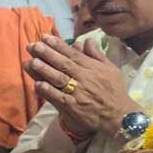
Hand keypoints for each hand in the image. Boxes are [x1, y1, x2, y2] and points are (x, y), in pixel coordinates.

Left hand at [24, 35, 141, 136]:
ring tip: (32, 61)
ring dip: (45, 70)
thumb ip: (97, 54)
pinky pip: (59, 98)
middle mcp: (84, 78)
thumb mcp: (110, 69)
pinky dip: (49, 92)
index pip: (72, 54)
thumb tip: (86, 40)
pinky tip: (38, 85)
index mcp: (92, 68)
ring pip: (59, 79)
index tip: (45, 37)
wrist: (120, 116)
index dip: (58, 45)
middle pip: (63, 64)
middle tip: (34, 45)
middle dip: (48, 54)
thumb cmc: (115, 91)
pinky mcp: (73, 108)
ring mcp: (78, 93)